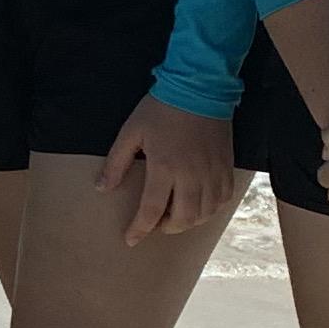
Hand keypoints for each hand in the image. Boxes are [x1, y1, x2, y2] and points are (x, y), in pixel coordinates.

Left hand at [95, 94, 237, 243]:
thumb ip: (116, 163)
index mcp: (164, 167)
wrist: (200, 88)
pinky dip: (210, 209)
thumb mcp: (131, 132)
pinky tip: (198, 204)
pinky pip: (223, 199)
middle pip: (183, 219)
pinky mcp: (227, 167)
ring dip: (189, 221)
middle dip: (167, 228)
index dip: (140, 229)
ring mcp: (212, 172)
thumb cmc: (161, 109)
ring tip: (175, 215)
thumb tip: (101, 188)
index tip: (130, 239)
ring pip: (205, 213)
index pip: (151, 210)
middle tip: (155, 223)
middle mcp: (192, 175)